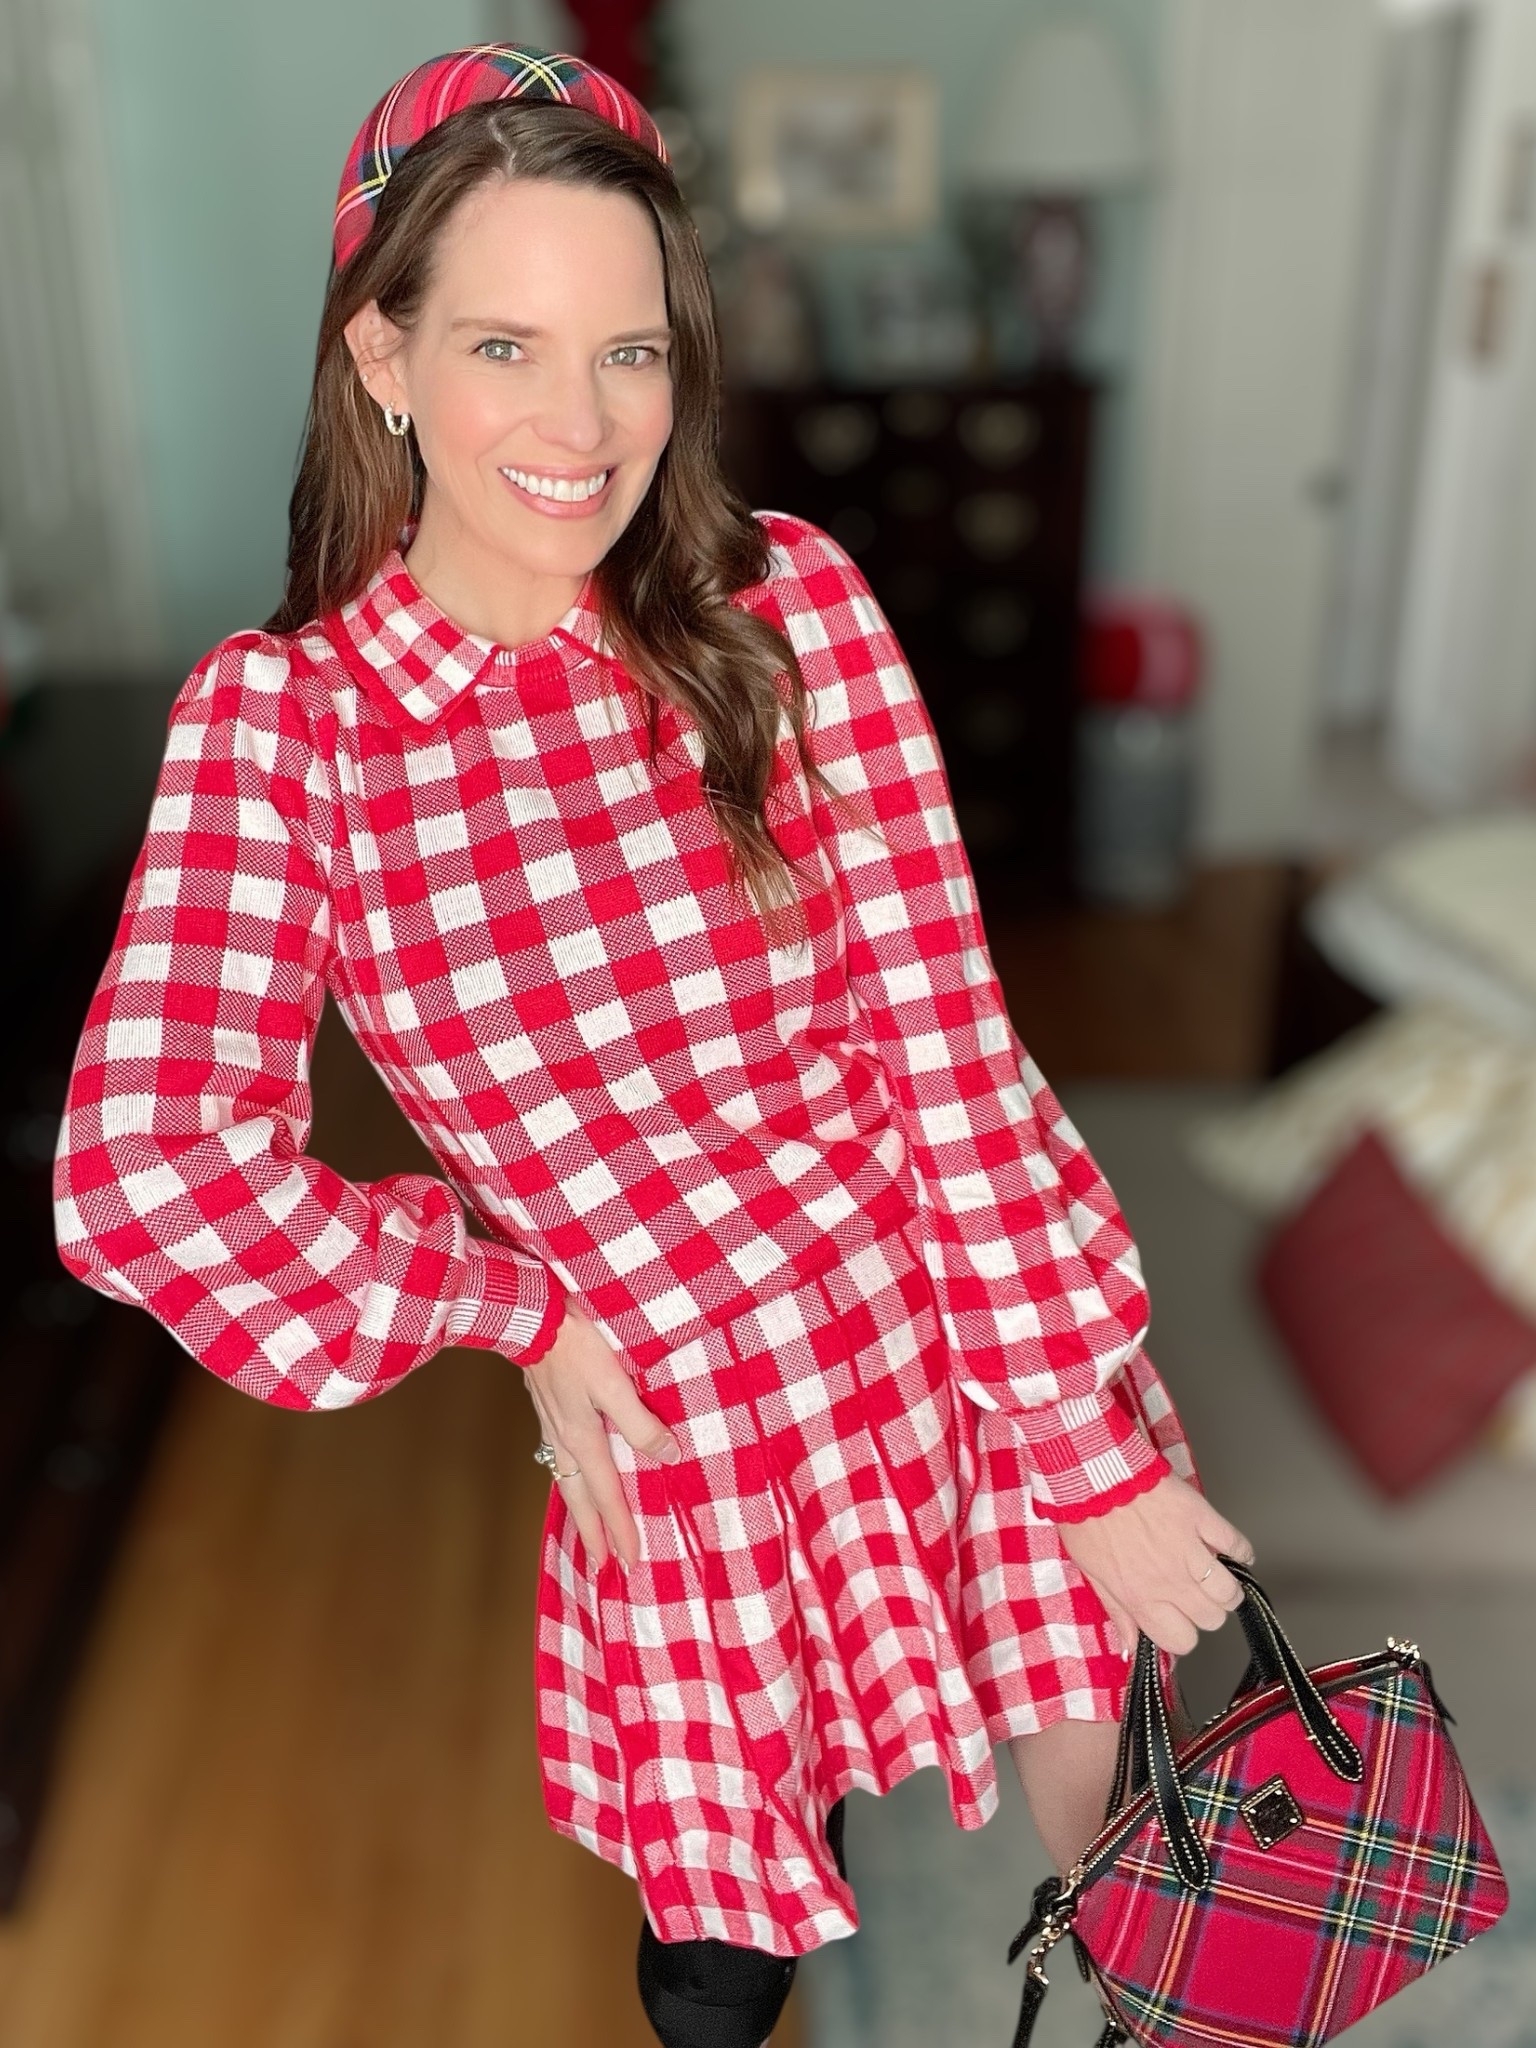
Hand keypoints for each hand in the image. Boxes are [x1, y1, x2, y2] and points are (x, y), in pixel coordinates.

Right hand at [522, 1302, 681, 1571]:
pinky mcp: (546, 1408)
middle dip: (593, 1534)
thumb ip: (641, 1422)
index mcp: (583, 1439)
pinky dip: (567, 1479)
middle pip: (580, 1499)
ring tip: (585, 1531)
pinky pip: (557, 1459)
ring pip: (566, 1480)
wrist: (530, 1316)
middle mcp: (563, 1440)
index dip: (621, 1529)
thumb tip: (668, 1456)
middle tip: (603, 1567)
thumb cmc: (574, 1344)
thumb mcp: (614, 1383)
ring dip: (578, 1510)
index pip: (608, 1496)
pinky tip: (571, 1474)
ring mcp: (550, 1425)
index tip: (631, 1562)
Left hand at [1056, 1472, 1255, 1657]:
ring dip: (1226, 1588)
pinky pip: (1237, 1545)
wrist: (1093, 1473)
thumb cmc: (1085, 1518)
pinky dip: (1242, 1552)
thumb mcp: (1091, 1572)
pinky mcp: (1202, 1519)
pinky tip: (1234, 1553)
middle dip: (1205, 1611)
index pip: (1181, 1640)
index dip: (1181, 1633)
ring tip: (1213, 1576)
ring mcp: (1190, 1550)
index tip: (1176, 1619)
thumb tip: (1130, 1645)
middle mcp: (1170, 1580)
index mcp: (1141, 1596)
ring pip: (1230, 1591)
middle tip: (1192, 1594)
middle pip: (1212, 1618)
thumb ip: (1117, 1611)